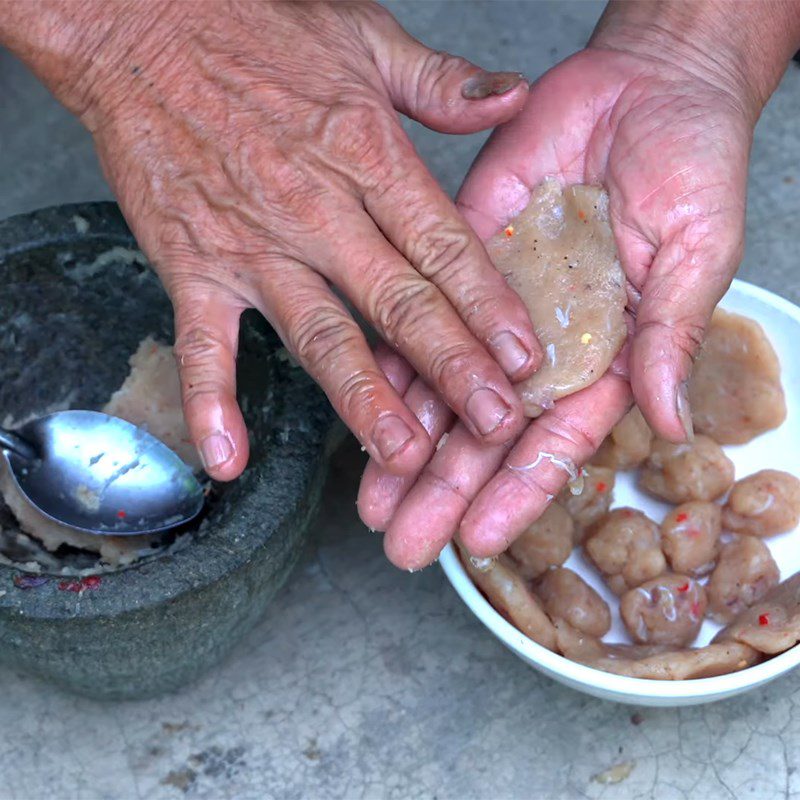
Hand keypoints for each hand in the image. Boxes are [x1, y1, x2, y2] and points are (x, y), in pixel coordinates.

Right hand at [1, 1, 541, 478]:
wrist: (139, 23)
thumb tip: (512, 99)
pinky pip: (201, 344)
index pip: (443, 244)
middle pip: (398, 303)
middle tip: (494, 424)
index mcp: (366, 154)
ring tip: (403, 454)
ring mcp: (252, 244)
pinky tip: (230, 459)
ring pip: (319, 335)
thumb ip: (442, 81)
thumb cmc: (254, 29)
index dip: (490, 304)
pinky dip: (212, 403)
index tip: (524, 358)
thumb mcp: (365, 37)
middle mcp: (315, 209)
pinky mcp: (192, 264)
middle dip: (452, 368)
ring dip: (363, 399)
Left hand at [359, 0, 799, 569]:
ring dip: (405, 446)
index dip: (516, 494)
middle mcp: (540, 343)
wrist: (646, 84)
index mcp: (602, 355)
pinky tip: (361, 405)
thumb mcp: (696, 251)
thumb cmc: (692, 163)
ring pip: (441, 389)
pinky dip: (389, 360)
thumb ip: (671, 334)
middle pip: (486, 434)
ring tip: (370, 500)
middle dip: (443, 491)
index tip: (478, 542)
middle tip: (402, 544)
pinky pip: (416, 315)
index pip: (553, 441)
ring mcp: (494, 306)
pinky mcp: (458, 256)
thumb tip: (669, 421)